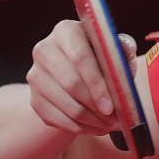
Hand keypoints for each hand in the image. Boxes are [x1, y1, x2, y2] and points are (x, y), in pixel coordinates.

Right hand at [26, 20, 137, 135]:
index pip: (80, 58)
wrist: (81, 72)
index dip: (97, 84)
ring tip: (110, 125)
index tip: (111, 106)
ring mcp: (35, 75)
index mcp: (65, 31)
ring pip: (64, 105)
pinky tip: (96, 128)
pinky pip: (57, 119)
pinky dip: (79, 128)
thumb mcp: (116, 49)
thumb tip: (124, 51)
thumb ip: (122, 48)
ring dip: (91, 120)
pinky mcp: (34, 98)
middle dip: (95, 106)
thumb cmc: (103, 58)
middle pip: (70, 83)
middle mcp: (44, 50)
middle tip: (115, 120)